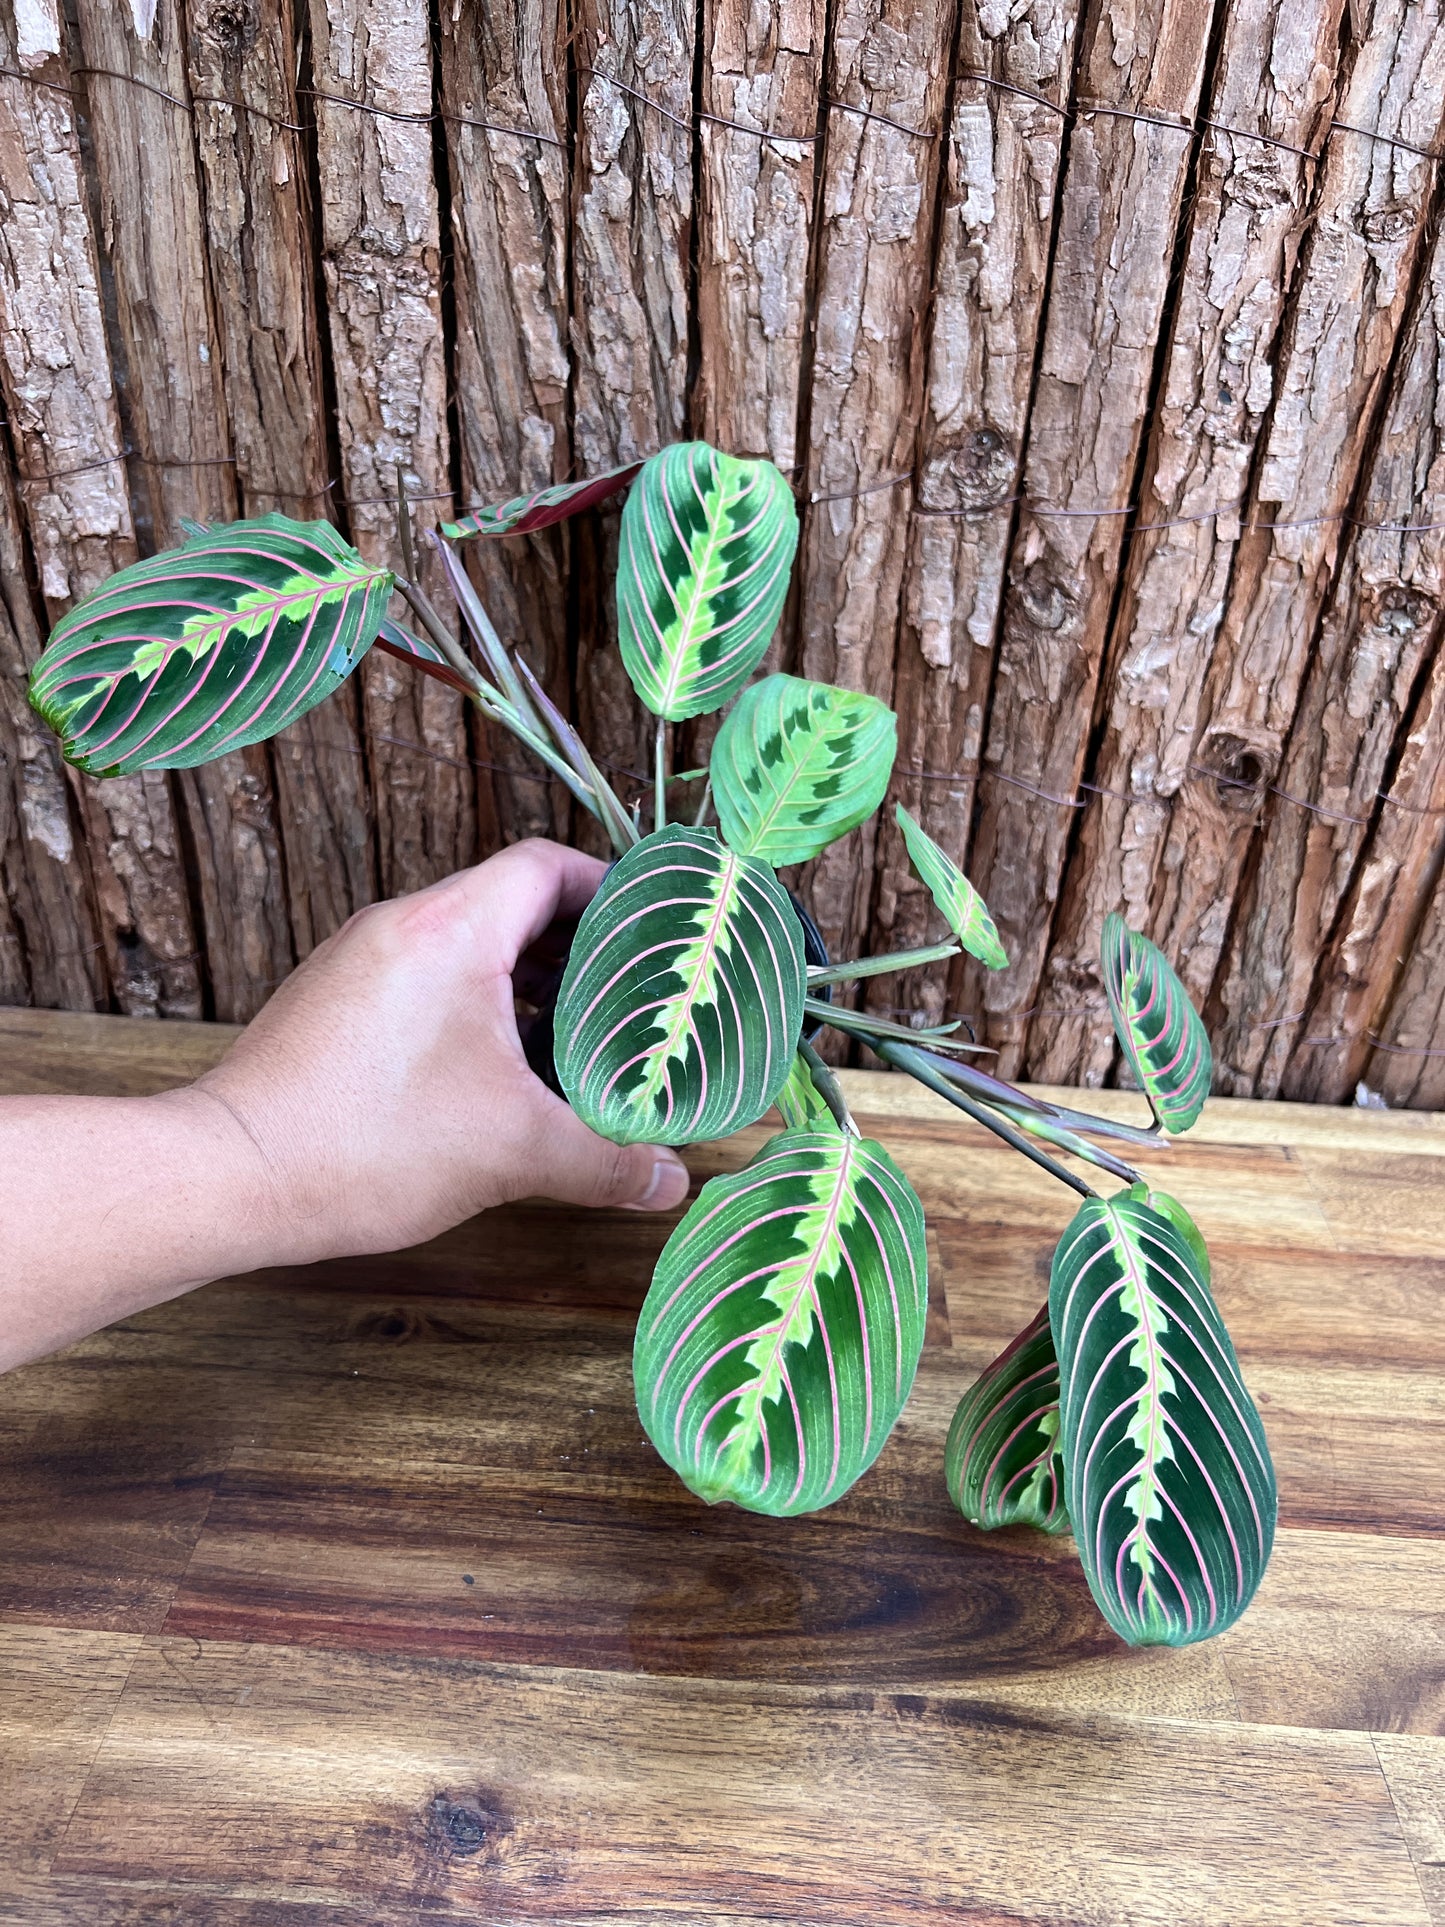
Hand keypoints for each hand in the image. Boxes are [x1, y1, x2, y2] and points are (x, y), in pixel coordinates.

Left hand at [184, 839, 691, 1264]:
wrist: (231, 1176)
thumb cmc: (363, 1146)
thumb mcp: (511, 1152)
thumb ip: (605, 1160)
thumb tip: (668, 1181)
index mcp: (450, 929)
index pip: (546, 865)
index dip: (610, 889)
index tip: (654, 930)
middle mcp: (399, 925)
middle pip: (508, 901)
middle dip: (577, 945)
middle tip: (630, 992)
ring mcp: (357, 960)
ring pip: (463, 943)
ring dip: (523, 980)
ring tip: (576, 1036)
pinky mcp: (331, 1001)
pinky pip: (421, 977)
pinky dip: (471, 1005)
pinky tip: (497, 1070)